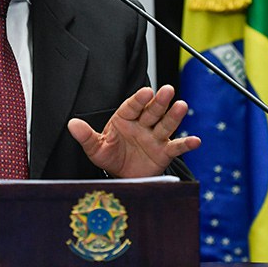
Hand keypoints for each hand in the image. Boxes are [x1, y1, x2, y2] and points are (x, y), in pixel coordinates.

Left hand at [67, 85, 200, 178]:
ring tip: (182, 106)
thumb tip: (72, 124)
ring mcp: (154, 137)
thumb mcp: (95, 148)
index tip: (146, 91)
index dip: (139, 99)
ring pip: (165, 124)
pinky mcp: (164, 152)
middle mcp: (142, 125)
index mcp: (124, 119)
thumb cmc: (109, 156)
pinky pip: (176, 147)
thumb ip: (86, 136)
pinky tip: (196, 140)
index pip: (132, 106)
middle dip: (159, 101)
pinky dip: (186, 144)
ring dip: (174, 116)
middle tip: (167, 90)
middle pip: (151, 111)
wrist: (121, 176)